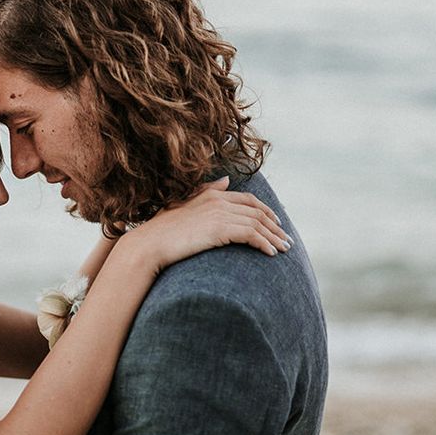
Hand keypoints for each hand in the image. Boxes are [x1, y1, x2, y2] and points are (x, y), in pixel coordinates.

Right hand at [122, 177, 291, 274]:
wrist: (148, 244)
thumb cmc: (160, 231)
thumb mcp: (182, 207)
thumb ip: (205, 192)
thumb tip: (225, 180)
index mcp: (211, 195)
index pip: (248, 200)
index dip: (266, 210)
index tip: (276, 223)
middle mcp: (218, 200)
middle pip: (258, 211)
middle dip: (275, 226)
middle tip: (287, 240)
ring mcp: (219, 213)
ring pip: (258, 224)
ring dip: (274, 237)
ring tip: (284, 249)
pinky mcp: (220, 229)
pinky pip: (252, 235)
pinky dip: (264, 243)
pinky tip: (271, 253)